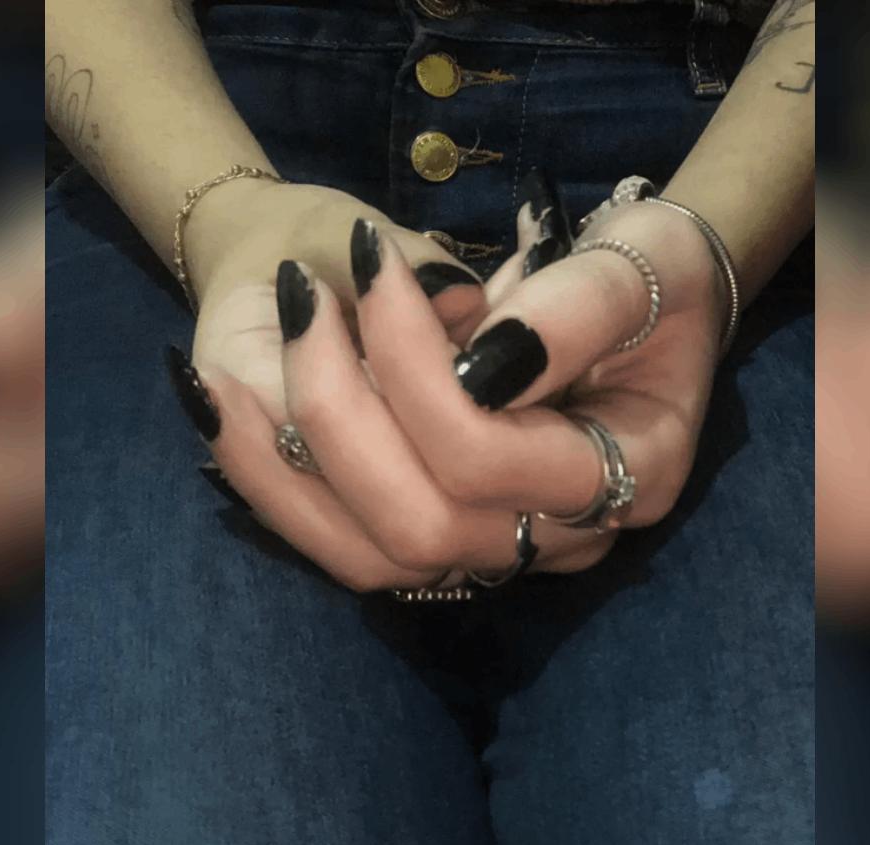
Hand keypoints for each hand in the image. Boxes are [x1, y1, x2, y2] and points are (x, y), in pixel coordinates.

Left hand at [173, 171, 732, 591]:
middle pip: (419, 525)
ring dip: (280, 468)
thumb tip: (479, 364)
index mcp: (631, 474)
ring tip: (215, 374)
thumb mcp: (641, 261)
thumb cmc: (654, 272)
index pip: (488, 459)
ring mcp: (500, 544)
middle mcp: (564, 536)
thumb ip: (573, 311)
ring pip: (370, 558)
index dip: (414, 372)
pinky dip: (276, 484)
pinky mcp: (444, 532)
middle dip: (339, 411)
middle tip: (305, 295)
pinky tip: (221, 412)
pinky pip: (346, 543)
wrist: (649, 300)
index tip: (377, 268)